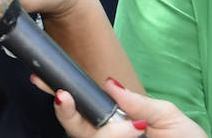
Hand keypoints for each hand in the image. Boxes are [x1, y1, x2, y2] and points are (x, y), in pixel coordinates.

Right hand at [52, 78, 203, 137]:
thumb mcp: (167, 114)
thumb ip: (136, 100)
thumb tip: (107, 82)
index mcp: (115, 122)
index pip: (82, 108)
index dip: (63, 96)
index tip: (44, 79)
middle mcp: (107, 137)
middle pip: (74, 126)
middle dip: (65, 111)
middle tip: (64, 97)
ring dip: (103, 132)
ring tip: (133, 128)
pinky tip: (129, 134)